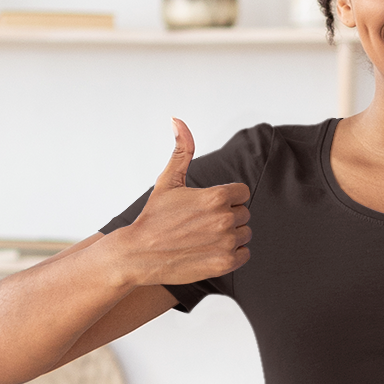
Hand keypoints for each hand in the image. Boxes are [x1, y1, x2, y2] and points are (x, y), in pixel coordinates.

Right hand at [115, 117, 251, 287]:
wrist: (139, 254)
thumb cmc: (153, 216)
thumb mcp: (168, 181)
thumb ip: (182, 150)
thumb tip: (178, 120)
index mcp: (216, 197)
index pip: (242, 193)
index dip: (227, 198)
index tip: (207, 206)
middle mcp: (224, 219)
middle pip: (243, 213)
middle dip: (227, 216)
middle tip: (201, 223)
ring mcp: (226, 243)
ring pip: (245, 234)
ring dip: (231, 236)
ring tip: (204, 237)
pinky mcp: (225, 263)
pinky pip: (244, 254)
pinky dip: (232, 254)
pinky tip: (210, 250)